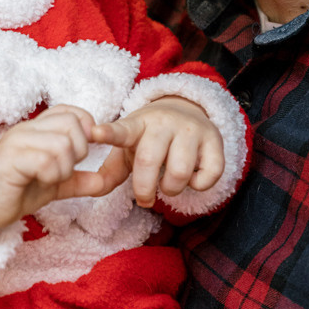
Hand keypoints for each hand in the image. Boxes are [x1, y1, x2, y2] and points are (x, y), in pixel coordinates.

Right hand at [0, 104, 110, 250]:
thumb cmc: (12, 191)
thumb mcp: (51, 184)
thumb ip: (76, 180)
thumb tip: (104, 182)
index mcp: (37, 129)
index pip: (71, 111)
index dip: (86, 130)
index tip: (81, 156)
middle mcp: (27, 129)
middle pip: (71, 123)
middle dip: (79, 150)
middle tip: (65, 171)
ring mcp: (17, 142)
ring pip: (62, 143)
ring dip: (65, 167)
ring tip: (51, 179)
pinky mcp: (10, 159)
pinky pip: (45, 159)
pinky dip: (52, 174)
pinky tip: (42, 182)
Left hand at [88, 97, 223, 207]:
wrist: (187, 111)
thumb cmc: (150, 138)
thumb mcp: (128, 148)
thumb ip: (111, 171)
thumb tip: (94, 189)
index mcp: (137, 124)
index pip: (121, 130)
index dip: (108, 133)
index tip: (95, 133)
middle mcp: (164, 123)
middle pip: (149, 161)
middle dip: (144, 189)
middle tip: (144, 198)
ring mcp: (190, 130)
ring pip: (179, 172)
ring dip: (171, 188)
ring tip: (168, 184)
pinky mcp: (214, 140)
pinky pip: (208, 175)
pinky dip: (198, 185)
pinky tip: (192, 177)